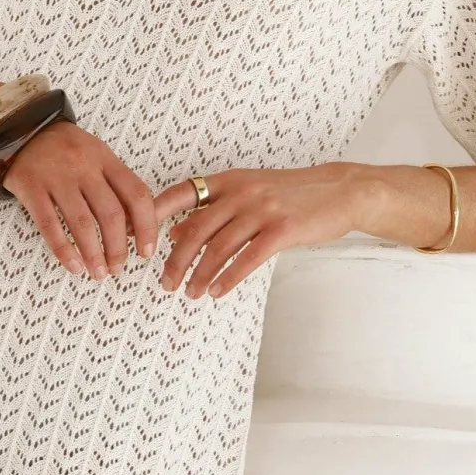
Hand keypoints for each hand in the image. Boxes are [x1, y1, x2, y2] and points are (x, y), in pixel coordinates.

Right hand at [2, 119, 158, 277]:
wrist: (21, 129)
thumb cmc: (65, 149)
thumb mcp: (96, 155)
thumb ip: (115, 185)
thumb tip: (134, 228)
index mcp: (105, 158)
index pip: (136, 194)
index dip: (146, 226)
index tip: (146, 251)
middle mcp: (84, 166)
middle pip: (110, 213)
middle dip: (118, 247)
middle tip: (118, 268)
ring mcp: (56, 177)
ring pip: (81, 222)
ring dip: (94, 254)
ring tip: (99, 273)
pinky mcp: (31, 187)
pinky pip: (49, 224)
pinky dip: (64, 250)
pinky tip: (74, 265)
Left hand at [153, 162, 373, 298]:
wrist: (339, 191)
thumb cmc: (292, 195)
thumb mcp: (249, 193)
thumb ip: (213, 210)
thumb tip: (174, 232)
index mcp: (228, 181)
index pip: (180, 195)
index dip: (154, 216)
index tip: (136, 240)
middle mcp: (241, 192)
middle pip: (195, 230)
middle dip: (176, 260)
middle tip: (165, 283)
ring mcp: (261, 210)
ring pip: (218, 248)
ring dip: (200, 275)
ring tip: (190, 293)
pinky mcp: (282, 229)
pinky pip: (247, 259)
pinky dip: (227, 278)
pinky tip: (216, 291)